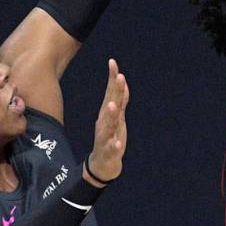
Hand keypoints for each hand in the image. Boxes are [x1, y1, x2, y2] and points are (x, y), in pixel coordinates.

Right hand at [86, 58, 128, 185]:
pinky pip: (112, 147)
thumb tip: (123, 83)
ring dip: (111, 115)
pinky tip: (117, 142)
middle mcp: (105, 121)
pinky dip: (114, 145)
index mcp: (108, 113)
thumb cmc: (109, 136)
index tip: (113, 61)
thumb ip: (121, 101)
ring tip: (113, 105)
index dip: (112, 78)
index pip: (111, 92)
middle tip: (119, 76)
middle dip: (115, 90)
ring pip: (109, 124)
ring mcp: (106, 136)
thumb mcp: (117, 117)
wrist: (102, 163)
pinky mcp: (109, 150)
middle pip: (111, 104)